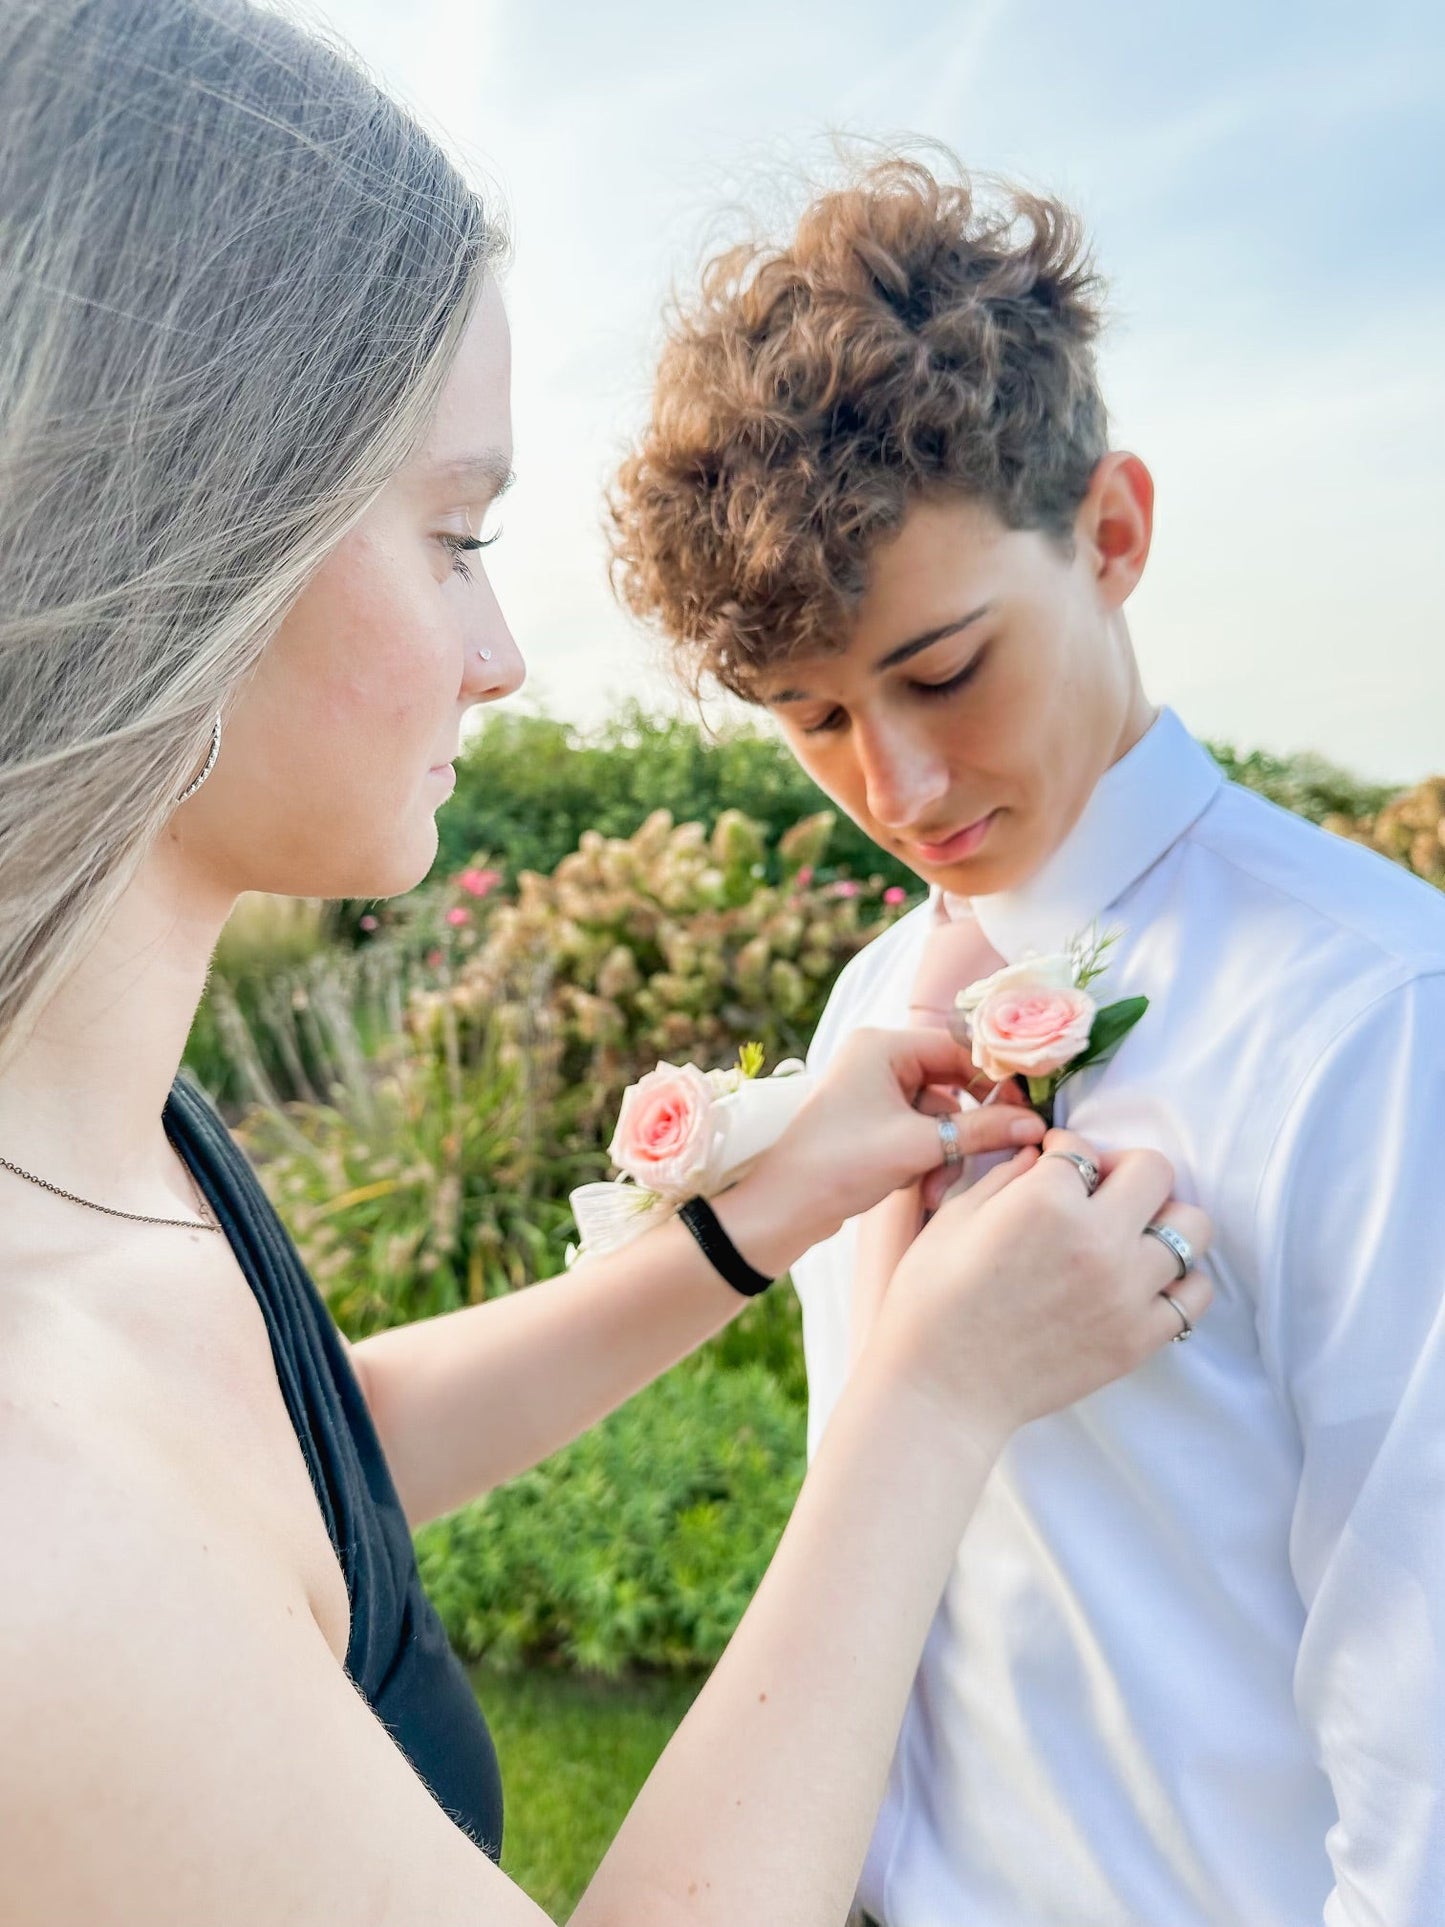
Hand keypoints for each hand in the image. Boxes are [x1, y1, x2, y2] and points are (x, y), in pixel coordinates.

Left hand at [749, 1026, 1044, 1251]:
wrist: (783, 1208)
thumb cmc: (841, 1164)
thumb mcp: (919, 1147)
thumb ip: (981, 1131)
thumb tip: (1035, 1125)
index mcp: (882, 1046)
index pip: (958, 1047)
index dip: (995, 1079)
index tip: (1026, 1109)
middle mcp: (876, 1059)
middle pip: (950, 1082)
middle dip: (967, 1127)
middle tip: (1000, 1150)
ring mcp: (873, 1091)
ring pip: (937, 1114)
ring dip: (947, 1152)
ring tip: (937, 1188)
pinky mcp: (871, 1123)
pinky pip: (918, 1131)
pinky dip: (927, 1159)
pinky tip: (922, 1190)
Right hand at [871, 1126, 1213, 1458]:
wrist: (941, 1387)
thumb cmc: (932, 1301)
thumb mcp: (954, 1218)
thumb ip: (1005, 1176)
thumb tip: (1042, 1156)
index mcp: (1045, 1202)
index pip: (1083, 1148)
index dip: (1064, 1150)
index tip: (1055, 1164)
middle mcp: (1097, 1240)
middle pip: (1156, 1171)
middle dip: (1125, 1170)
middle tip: (1100, 1191)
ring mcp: (1126, 1291)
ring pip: (1193, 1228)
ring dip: (1163, 1222)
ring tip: (1130, 1237)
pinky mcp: (1139, 1338)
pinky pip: (1195, 1294)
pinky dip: (1178, 1281)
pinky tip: (1143, 1281)